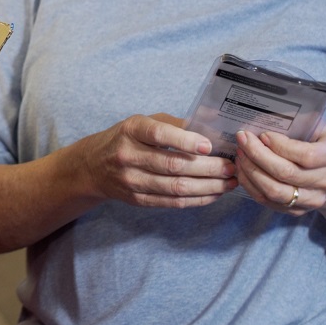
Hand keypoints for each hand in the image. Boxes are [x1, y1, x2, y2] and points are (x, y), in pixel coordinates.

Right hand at [70, 114, 237, 208]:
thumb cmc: (126, 138)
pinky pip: (172, 202)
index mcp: (132, 131)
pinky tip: (214, 194)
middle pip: (173, 165)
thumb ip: (174, 125)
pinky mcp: (138, 200)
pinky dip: (197, 199)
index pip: (159, 135)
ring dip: (208, 187)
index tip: (209, 145)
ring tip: (230, 182)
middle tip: (232, 167)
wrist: (93, 166)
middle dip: (209, 168)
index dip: (185, 140)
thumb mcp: (143, 122)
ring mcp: (132, 181)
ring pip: (176, 187)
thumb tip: (212, 126)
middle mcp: (129, 156)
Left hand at [233, 124, 325, 214]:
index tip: (263, 134)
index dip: (280, 145)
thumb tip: (265, 116)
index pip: (306, 155)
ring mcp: (313, 199)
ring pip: (275, 191)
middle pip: (286, 174)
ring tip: (240, 155)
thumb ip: (301, 122)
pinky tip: (244, 171)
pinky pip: (269, 202)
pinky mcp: (298, 211)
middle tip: (242, 139)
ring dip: (251, 172)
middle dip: (257, 155)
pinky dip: (251, 186)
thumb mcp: (323, 130)